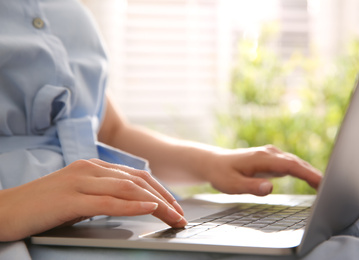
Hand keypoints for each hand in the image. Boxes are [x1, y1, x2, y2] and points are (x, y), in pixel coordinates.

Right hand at [0, 159, 186, 241]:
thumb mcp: (79, 196)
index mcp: (93, 167)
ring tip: (174, 217)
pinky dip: (132, 204)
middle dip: (165, 198)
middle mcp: (90, 168)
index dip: (160, 190)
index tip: (175, 206)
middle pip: (138, 180)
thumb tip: (129, 203)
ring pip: (128, 188)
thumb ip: (102, 195)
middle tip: (181, 215)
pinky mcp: (71, 198)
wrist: (4, 210)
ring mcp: (81, 181)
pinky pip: (108, 201)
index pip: (136, 176)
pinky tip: (149, 208)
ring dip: (157, 203)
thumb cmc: (43, 206)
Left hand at [202, 145, 321, 195]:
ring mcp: (271, 155)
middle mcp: (269, 153)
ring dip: (310, 172)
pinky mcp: (271, 159)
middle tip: (332, 188)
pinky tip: (311, 180)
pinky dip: (302, 172)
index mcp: (262, 158)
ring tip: (326, 186)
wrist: (213, 163)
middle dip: (315, 174)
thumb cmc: (222, 174)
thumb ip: (251, 186)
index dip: (308, 174)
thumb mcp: (232, 184)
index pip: (291, 165)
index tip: (323, 182)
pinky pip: (290, 164)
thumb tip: (270, 187)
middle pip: (297, 163)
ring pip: (296, 162)